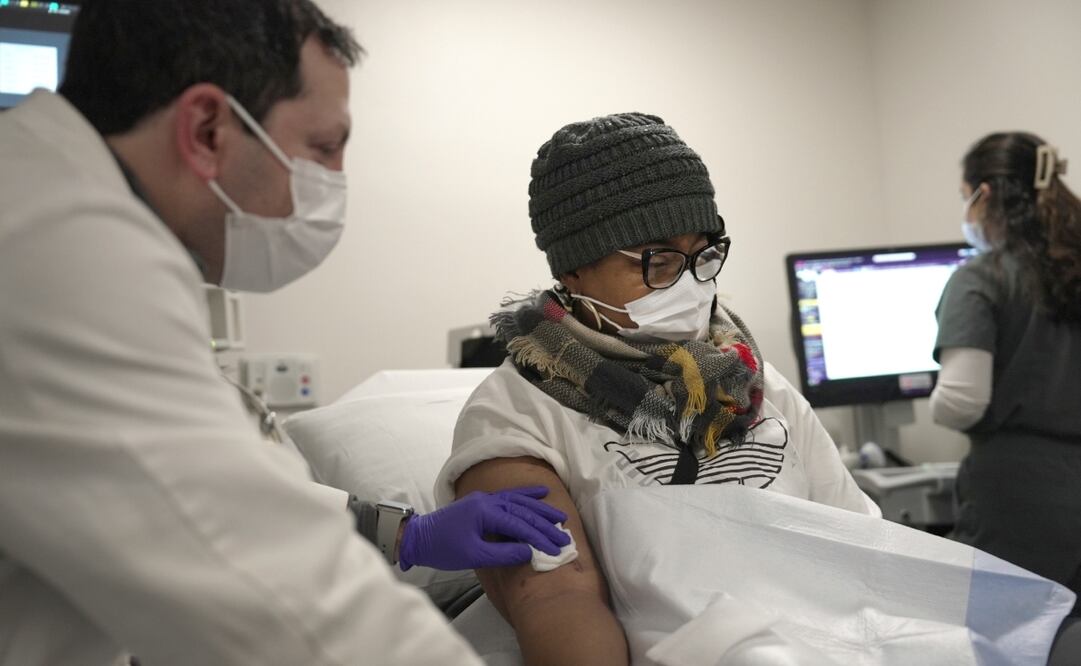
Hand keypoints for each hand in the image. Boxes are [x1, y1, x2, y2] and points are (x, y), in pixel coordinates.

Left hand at [398, 486, 570, 570]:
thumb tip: (529, 553)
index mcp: (485, 512)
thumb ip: (503, 554)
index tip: (556, 548)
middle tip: (564, 535)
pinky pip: (509, 496)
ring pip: (518, 501)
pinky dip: (526, 495)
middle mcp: (488, 500)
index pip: (520, 524)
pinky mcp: (481, 502)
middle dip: (545, 524)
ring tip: (559, 516)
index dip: (539, 537)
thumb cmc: (443, 548)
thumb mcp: (473, 556)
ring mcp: (484, 499)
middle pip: (523, 510)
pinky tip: (539, 493)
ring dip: (540, 508)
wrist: (417, 537)